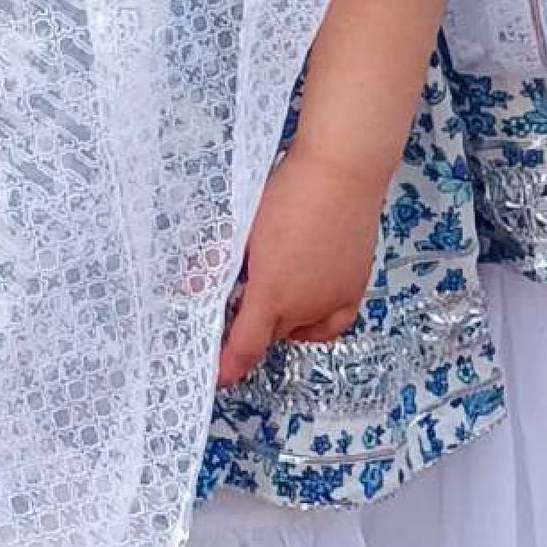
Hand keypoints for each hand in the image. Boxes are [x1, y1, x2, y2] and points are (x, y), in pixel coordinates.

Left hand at [215, 144, 386, 387]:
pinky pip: (333, 323)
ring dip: (283, 320)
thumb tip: (191, 287)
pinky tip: (308, 304)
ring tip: (274, 290)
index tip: (216, 376)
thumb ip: (218, 263)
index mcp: (273, 293)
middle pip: (271, 334)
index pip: (245, 347)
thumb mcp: (244, 227)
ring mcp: (334, 299)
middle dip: (254, 325)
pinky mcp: (355, 287)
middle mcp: (305, 305)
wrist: (341, 171)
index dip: (228, 367)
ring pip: (301, 328)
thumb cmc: (290, 191)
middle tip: (242, 299)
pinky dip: (316, 323)